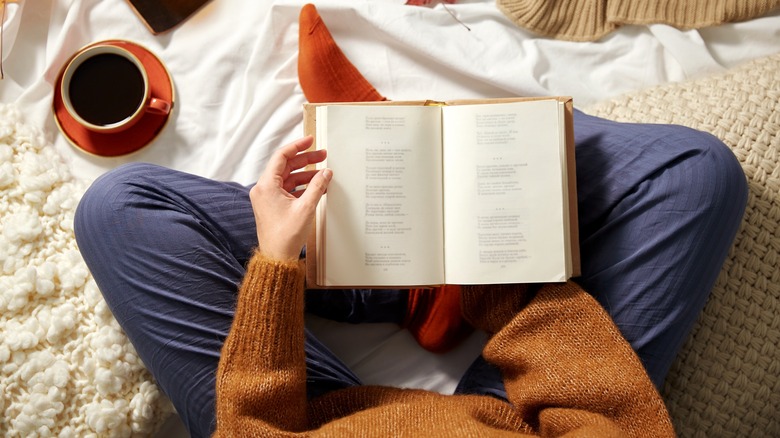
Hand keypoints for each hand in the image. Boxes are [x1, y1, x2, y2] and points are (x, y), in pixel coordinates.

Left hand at [250, 136, 330, 260]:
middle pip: (286, 166)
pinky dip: (302, 186)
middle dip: (305, 160)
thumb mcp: (306, 208)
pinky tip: (317, 186)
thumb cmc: (285, 236)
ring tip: (324, 172)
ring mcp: (268, 197)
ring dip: (306, 174)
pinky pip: (289, 189)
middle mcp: (264, 188)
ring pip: (288, 177)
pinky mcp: (273, 205)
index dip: (297, 146)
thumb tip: (326, 172)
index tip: (310, 140)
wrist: (276, 257)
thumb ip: (317, 186)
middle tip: (323, 155)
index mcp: (266, 185)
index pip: (281, 157)